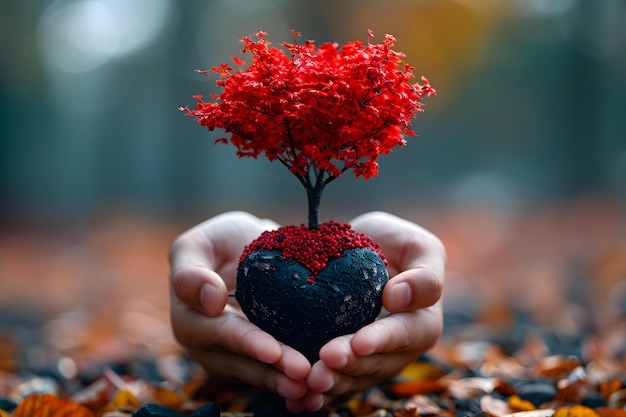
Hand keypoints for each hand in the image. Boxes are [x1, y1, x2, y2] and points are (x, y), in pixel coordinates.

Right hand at [168, 211, 311, 410]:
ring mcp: (227, 356)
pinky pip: (268, 374)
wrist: (247, 250)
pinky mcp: (252, 361)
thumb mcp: (199, 244)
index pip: (219, 331)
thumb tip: (210, 300)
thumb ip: (191, 271)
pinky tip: (312, 389)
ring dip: (281, 382)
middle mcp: (205, 344)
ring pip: (255, 374)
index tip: (272, 350)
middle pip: (239, 360)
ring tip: (310, 387)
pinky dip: (287, 381)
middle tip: (302, 372)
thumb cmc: (221, 242)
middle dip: (271, 369)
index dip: (245, 342)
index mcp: (187, 316)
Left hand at [298, 211, 445, 411]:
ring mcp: (372, 359)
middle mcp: (400, 348)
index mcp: (423, 320)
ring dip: (334, 383)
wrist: (355, 249)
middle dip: (352, 365)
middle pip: (379, 363)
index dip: (384, 340)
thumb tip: (398, 298)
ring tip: (309, 382)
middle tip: (325, 362)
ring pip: (355, 378)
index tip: (360, 341)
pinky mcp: (346, 363)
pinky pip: (335, 380)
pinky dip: (317, 391)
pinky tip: (296, 397)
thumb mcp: (416, 244)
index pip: (408, 334)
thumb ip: (423, 273)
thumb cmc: (391, 242)